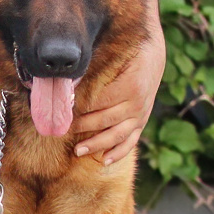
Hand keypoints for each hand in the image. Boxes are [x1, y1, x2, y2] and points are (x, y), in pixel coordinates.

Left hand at [72, 27, 165, 166]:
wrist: (152, 54)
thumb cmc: (125, 53)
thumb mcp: (109, 55)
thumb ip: (91, 70)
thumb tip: (66, 83)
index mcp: (130, 85)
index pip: (99, 101)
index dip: (79, 107)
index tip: (62, 111)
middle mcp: (137, 103)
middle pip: (105, 120)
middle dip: (82, 127)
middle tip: (61, 131)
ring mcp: (141, 114)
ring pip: (117, 134)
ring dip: (96, 144)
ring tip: (77, 151)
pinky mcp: (142, 121)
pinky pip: (131, 140)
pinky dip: (119, 152)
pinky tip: (104, 160)